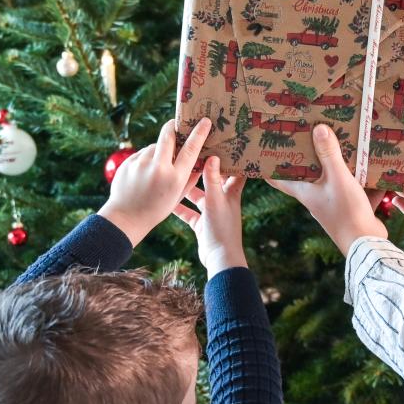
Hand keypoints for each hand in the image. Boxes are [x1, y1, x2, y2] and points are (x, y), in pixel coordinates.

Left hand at [99, 119, 210, 246]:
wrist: (125, 217)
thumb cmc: (156, 209)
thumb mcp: (177, 196)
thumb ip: (190, 177)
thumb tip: (202, 159)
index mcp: (174, 178)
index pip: (190, 149)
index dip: (199, 133)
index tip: (205, 121)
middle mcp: (158, 168)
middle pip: (168, 135)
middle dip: (174, 126)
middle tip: (177, 124)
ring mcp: (140, 164)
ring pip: (154, 146)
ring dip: (159, 150)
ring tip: (156, 168)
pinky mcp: (127, 163)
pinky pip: (142, 154)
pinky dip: (146, 159)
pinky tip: (144, 174)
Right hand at [173, 156, 246, 277]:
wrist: (219, 258)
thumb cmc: (222, 229)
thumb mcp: (215, 201)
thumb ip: (212, 180)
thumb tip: (213, 156)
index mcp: (231, 194)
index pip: (235, 172)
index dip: (233, 160)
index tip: (226, 145)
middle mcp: (222, 201)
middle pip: (213, 181)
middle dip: (204, 169)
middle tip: (192, 154)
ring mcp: (211, 213)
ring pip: (198, 196)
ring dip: (188, 187)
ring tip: (175, 172)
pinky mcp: (202, 224)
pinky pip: (189, 213)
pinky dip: (179, 207)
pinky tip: (167, 199)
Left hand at [267, 124, 386, 254]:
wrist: (367, 243)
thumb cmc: (346, 211)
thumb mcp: (338, 178)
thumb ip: (329, 154)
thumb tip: (318, 128)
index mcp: (304, 191)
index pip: (278, 178)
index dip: (270, 164)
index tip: (266, 148)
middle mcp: (314, 197)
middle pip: (307, 173)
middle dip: (309, 156)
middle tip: (308, 134)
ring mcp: (332, 203)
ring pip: (332, 179)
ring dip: (337, 164)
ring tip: (343, 142)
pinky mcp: (350, 208)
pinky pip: (353, 188)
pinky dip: (362, 179)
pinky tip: (374, 165)